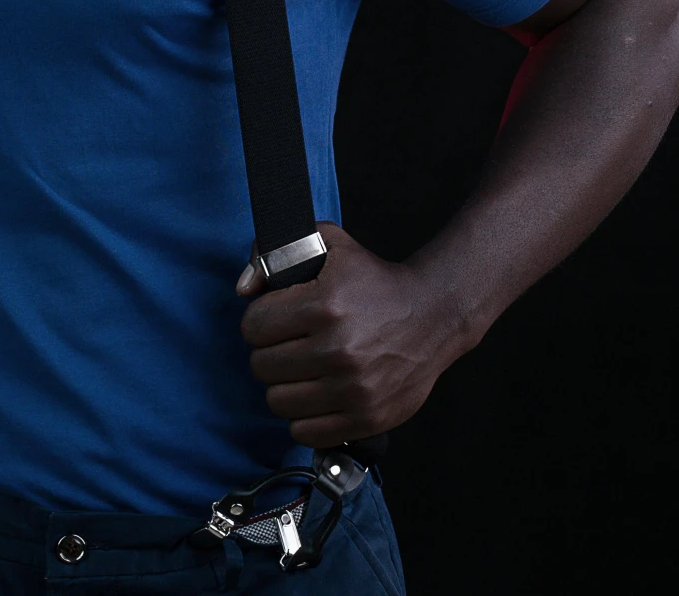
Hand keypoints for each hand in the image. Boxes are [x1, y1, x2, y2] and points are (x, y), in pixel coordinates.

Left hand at [236, 221, 460, 446]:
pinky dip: (305, 418)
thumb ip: (276, 253)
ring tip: (305, 370)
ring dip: (285, 386)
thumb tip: (244, 288)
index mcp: (325, 305)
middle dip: (270, 353)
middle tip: (292, 345)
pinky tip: (319, 395)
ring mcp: (354, 389)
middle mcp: (338, 349)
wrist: (434, 314)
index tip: (278, 319)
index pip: (253, 327)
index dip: (260, 321)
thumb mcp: (330, 245)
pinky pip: (305, 433)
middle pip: (261, 366)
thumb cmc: (376, 282)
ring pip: (278, 401)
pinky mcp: (367, 418)